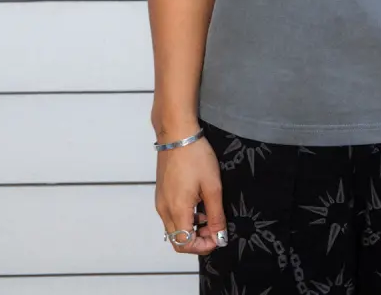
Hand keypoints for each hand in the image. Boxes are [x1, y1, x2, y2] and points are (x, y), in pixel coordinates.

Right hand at [155, 135, 227, 254]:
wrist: (177, 134)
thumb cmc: (196, 157)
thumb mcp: (212, 186)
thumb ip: (216, 215)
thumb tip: (220, 236)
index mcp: (176, 210)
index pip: (185, 245)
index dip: (203, 247)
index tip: (218, 237)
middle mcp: (164, 210)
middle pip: (177, 240)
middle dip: (198, 240)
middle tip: (215, 227)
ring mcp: (160, 201)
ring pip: (174, 228)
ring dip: (192, 228)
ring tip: (210, 213)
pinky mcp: (161, 193)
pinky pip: (171, 215)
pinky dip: (185, 217)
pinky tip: (199, 202)